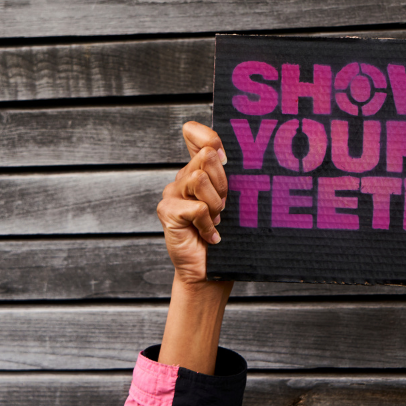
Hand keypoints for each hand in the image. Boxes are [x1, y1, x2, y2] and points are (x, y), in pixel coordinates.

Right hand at [156, 121, 232, 373]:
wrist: (213, 272)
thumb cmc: (230, 236)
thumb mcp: (237, 200)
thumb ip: (233, 175)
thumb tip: (228, 151)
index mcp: (200, 169)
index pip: (196, 133)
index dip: (208, 137)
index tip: (223, 154)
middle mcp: (183, 177)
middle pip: (207, 157)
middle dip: (224, 184)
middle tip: (226, 208)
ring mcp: (172, 193)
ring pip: (200, 180)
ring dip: (217, 206)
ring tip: (218, 222)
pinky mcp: (168, 212)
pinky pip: (197, 207)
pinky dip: (209, 225)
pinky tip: (211, 236)